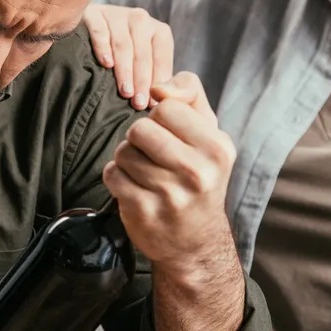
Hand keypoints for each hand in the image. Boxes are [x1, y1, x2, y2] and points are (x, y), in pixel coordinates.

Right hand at [83, 4, 173, 109]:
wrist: (96, 27)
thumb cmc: (127, 53)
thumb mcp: (148, 59)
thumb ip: (158, 76)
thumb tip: (160, 101)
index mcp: (159, 31)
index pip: (161, 57)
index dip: (158, 81)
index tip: (153, 103)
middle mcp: (140, 19)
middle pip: (142, 54)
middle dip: (141, 80)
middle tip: (138, 103)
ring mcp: (117, 15)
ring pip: (123, 45)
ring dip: (125, 70)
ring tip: (125, 92)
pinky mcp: (94, 14)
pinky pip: (100, 32)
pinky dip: (103, 48)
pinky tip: (106, 64)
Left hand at [102, 72, 236, 280]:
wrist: (195, 242)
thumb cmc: (199, 175)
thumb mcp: (208, 133)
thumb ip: (190, 95)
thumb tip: (158, 89)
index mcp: (217, 148)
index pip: (167, 107)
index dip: (160, 117)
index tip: (169, 135)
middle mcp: (198, 172)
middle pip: (140, 127)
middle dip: (139, 137)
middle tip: (151, 154)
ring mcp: (170, 195)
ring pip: (123, 151)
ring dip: (127, 158)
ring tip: (144, 172)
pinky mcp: (143, 212)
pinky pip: (112, 174)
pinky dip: (117, 177)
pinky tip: (133, 187)